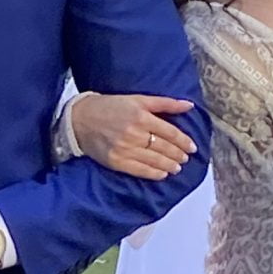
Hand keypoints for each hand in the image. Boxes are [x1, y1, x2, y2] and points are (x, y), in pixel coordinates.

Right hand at [70, 91, 196, 178]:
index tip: (192, 147)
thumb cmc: (110, 107)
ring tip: (177, 168)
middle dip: (178, 155)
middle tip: (185, 158)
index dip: (184, 141)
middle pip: (164, 147)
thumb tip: (189, 105)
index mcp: (141, 116)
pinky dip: (153, 174)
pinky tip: (162, 174)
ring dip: (169, 166)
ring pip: (154, 160)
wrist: (80, 119)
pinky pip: (139, 170)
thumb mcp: (138, 99)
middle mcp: (134, 133)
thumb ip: (165, 103)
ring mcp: (124, 149)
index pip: (170, 132)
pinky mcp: (116, 161)